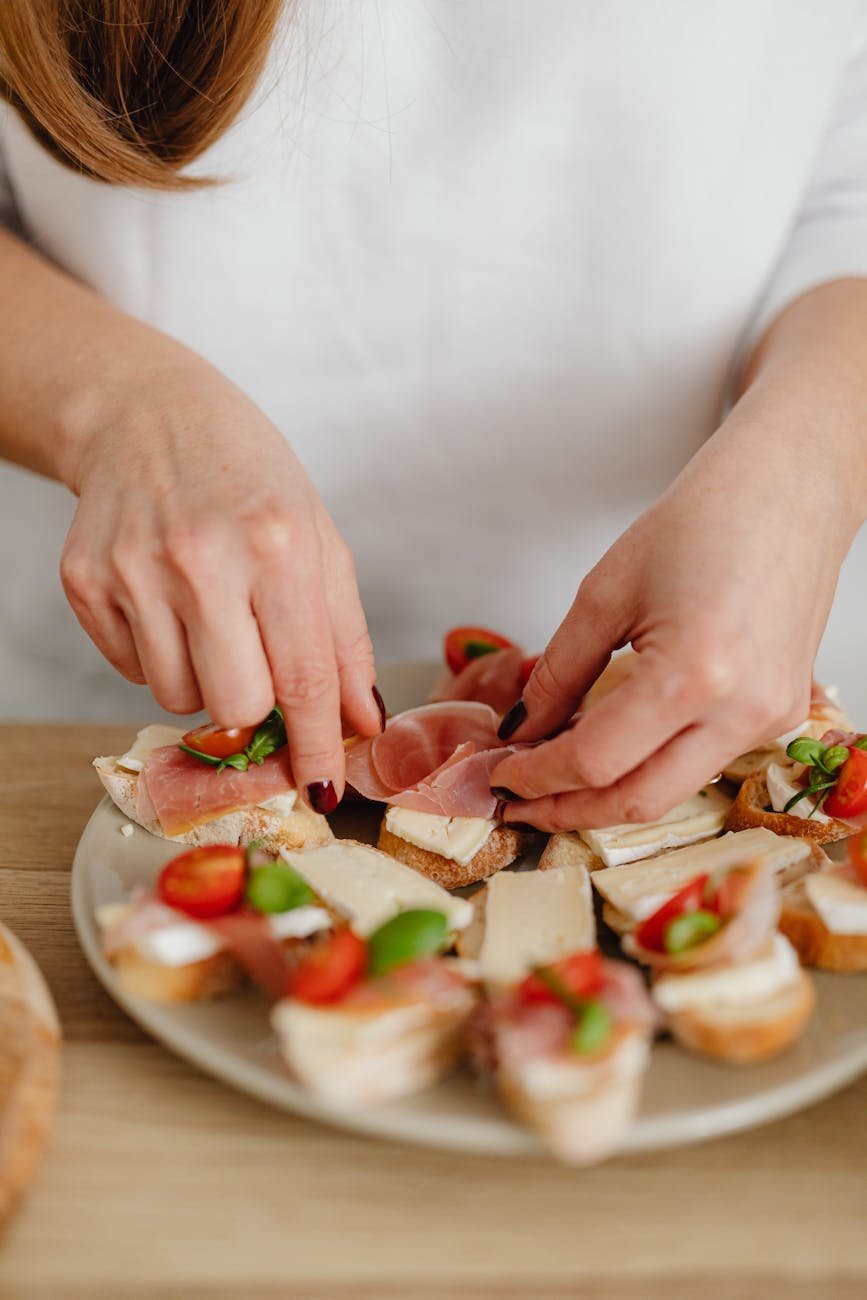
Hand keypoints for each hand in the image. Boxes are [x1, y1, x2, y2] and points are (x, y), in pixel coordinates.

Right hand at [59, 352, 382, 804]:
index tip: (325, 787)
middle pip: (235, 707)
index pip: (303, 677)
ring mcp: (133, 570)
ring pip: (179, 699)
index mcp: (276, 543)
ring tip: (210, 615)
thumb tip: (360, 722)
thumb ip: (344, 637)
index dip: (318, 745)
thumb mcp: (318, 539)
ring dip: (205, 679)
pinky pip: (132, 671)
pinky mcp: (84, 581)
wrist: (146, 415)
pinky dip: (159, 655)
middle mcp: (201, 558)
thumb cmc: (248, 476)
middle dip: (256, 707)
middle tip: (258, 663)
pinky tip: (168, 601)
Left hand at [489, 408, 859, 830]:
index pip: (595, 761)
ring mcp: (770, 719)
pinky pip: (704, 763)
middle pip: (636, 802)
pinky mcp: (782, 714)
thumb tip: (521, 732)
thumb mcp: (605, 592)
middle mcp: (741, 711)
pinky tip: (613, 752)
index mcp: (692, 674)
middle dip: (566, 811)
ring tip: (553, 782)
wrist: (790, 489)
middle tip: (517, 803)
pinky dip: (650, 767)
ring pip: (672, 793)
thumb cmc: (704, 520)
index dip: (536, 776)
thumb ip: (557, 673)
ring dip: (606, 797)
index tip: (500, 773)